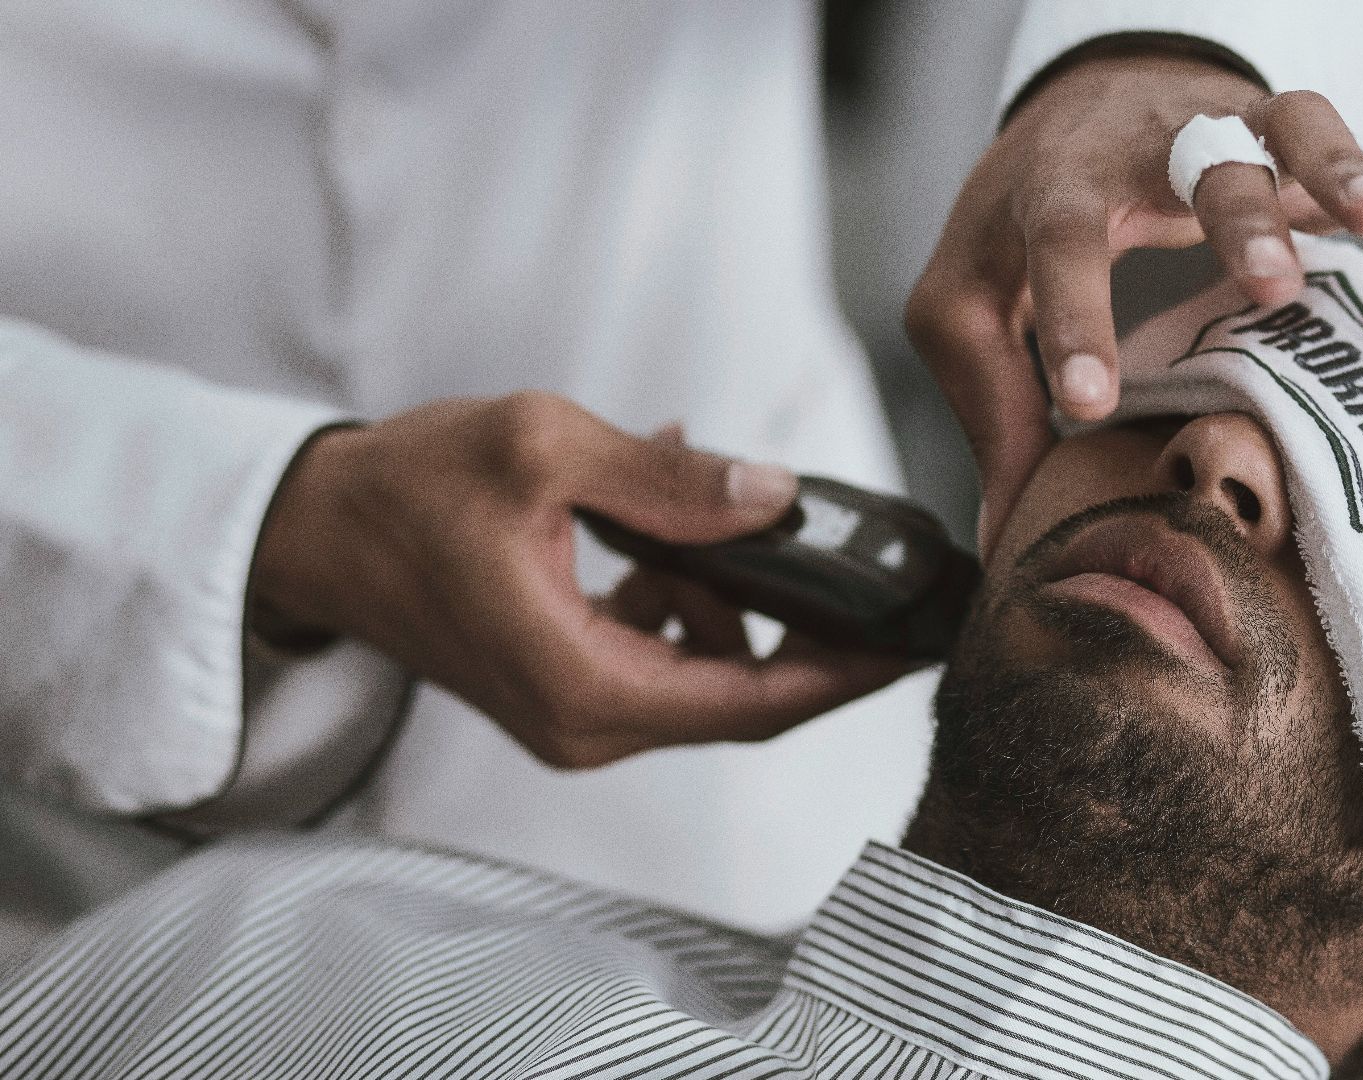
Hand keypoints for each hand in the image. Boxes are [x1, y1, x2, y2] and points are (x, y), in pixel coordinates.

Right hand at [250, 393, 909, 767]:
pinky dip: (684, 593)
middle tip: (876, 572)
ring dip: (732, 593)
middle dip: (813, 632)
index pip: (753, 703)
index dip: (846, 674)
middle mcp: (586, 725)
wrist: (314, 530)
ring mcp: (575, 714)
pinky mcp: (566, 687)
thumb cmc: (407, 490)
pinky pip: (662, 651)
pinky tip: (664, 522)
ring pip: (706, 668)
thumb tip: (776, 495)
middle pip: (743, 696)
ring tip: (711, 506)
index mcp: (584, 687)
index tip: (916, 643)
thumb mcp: (543, 450)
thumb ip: (668, 479)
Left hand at [908, 50, 1362, 554]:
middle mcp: (1158, 145)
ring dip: (1348, 172)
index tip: (1085, 404)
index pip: (1061, 244)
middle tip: (1269, 285)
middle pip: (1203, 164)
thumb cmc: (1019, 217)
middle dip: (1238, 219)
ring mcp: (1240, 138)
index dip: (1074, 319)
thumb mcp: (963, 300)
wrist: (1084, 99)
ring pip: (1301, 134)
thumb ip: (983, 402)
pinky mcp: (1306, 158)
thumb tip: (1005, 529)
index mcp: (1064, 186)